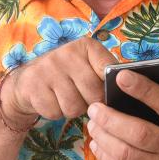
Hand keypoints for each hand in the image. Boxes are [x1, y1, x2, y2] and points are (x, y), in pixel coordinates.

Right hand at [1, 37, 116, 123]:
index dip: (110, 87)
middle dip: (91, 103)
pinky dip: (55, 113)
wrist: (28, 80)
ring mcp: (48, 68)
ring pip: (74, 107)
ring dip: (72, 110)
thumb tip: (129, 90)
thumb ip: (106, 74)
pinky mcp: (32, 85)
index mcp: (86, 46)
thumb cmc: (69, 75)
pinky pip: (55, 113)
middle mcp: (67, 52)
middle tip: (84, 98)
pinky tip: (52, 100)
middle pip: (93, 93)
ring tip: (67, 98)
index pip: (109, 70)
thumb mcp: (88, 66)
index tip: (107, 93)